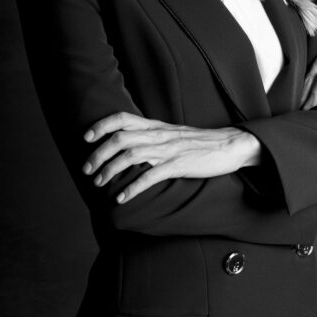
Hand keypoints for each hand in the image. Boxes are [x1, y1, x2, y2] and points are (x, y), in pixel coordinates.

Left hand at [82, 112, 261, 202]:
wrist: (230, 145)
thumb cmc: (199, 143)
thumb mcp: (172, 134)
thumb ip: (152, 137)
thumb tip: (129, 146)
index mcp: (156, 126)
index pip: (122, 118)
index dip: (101, 125)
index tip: (86, 137)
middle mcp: (159, 135)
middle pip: (120, 138)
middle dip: (99, 153)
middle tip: (86, 169)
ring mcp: (169, 149)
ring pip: (131, 155)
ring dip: (110, 169)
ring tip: (99, 183)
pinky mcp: (179, 165)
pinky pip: (151, 175)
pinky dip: (133, 187)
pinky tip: (122, 198)